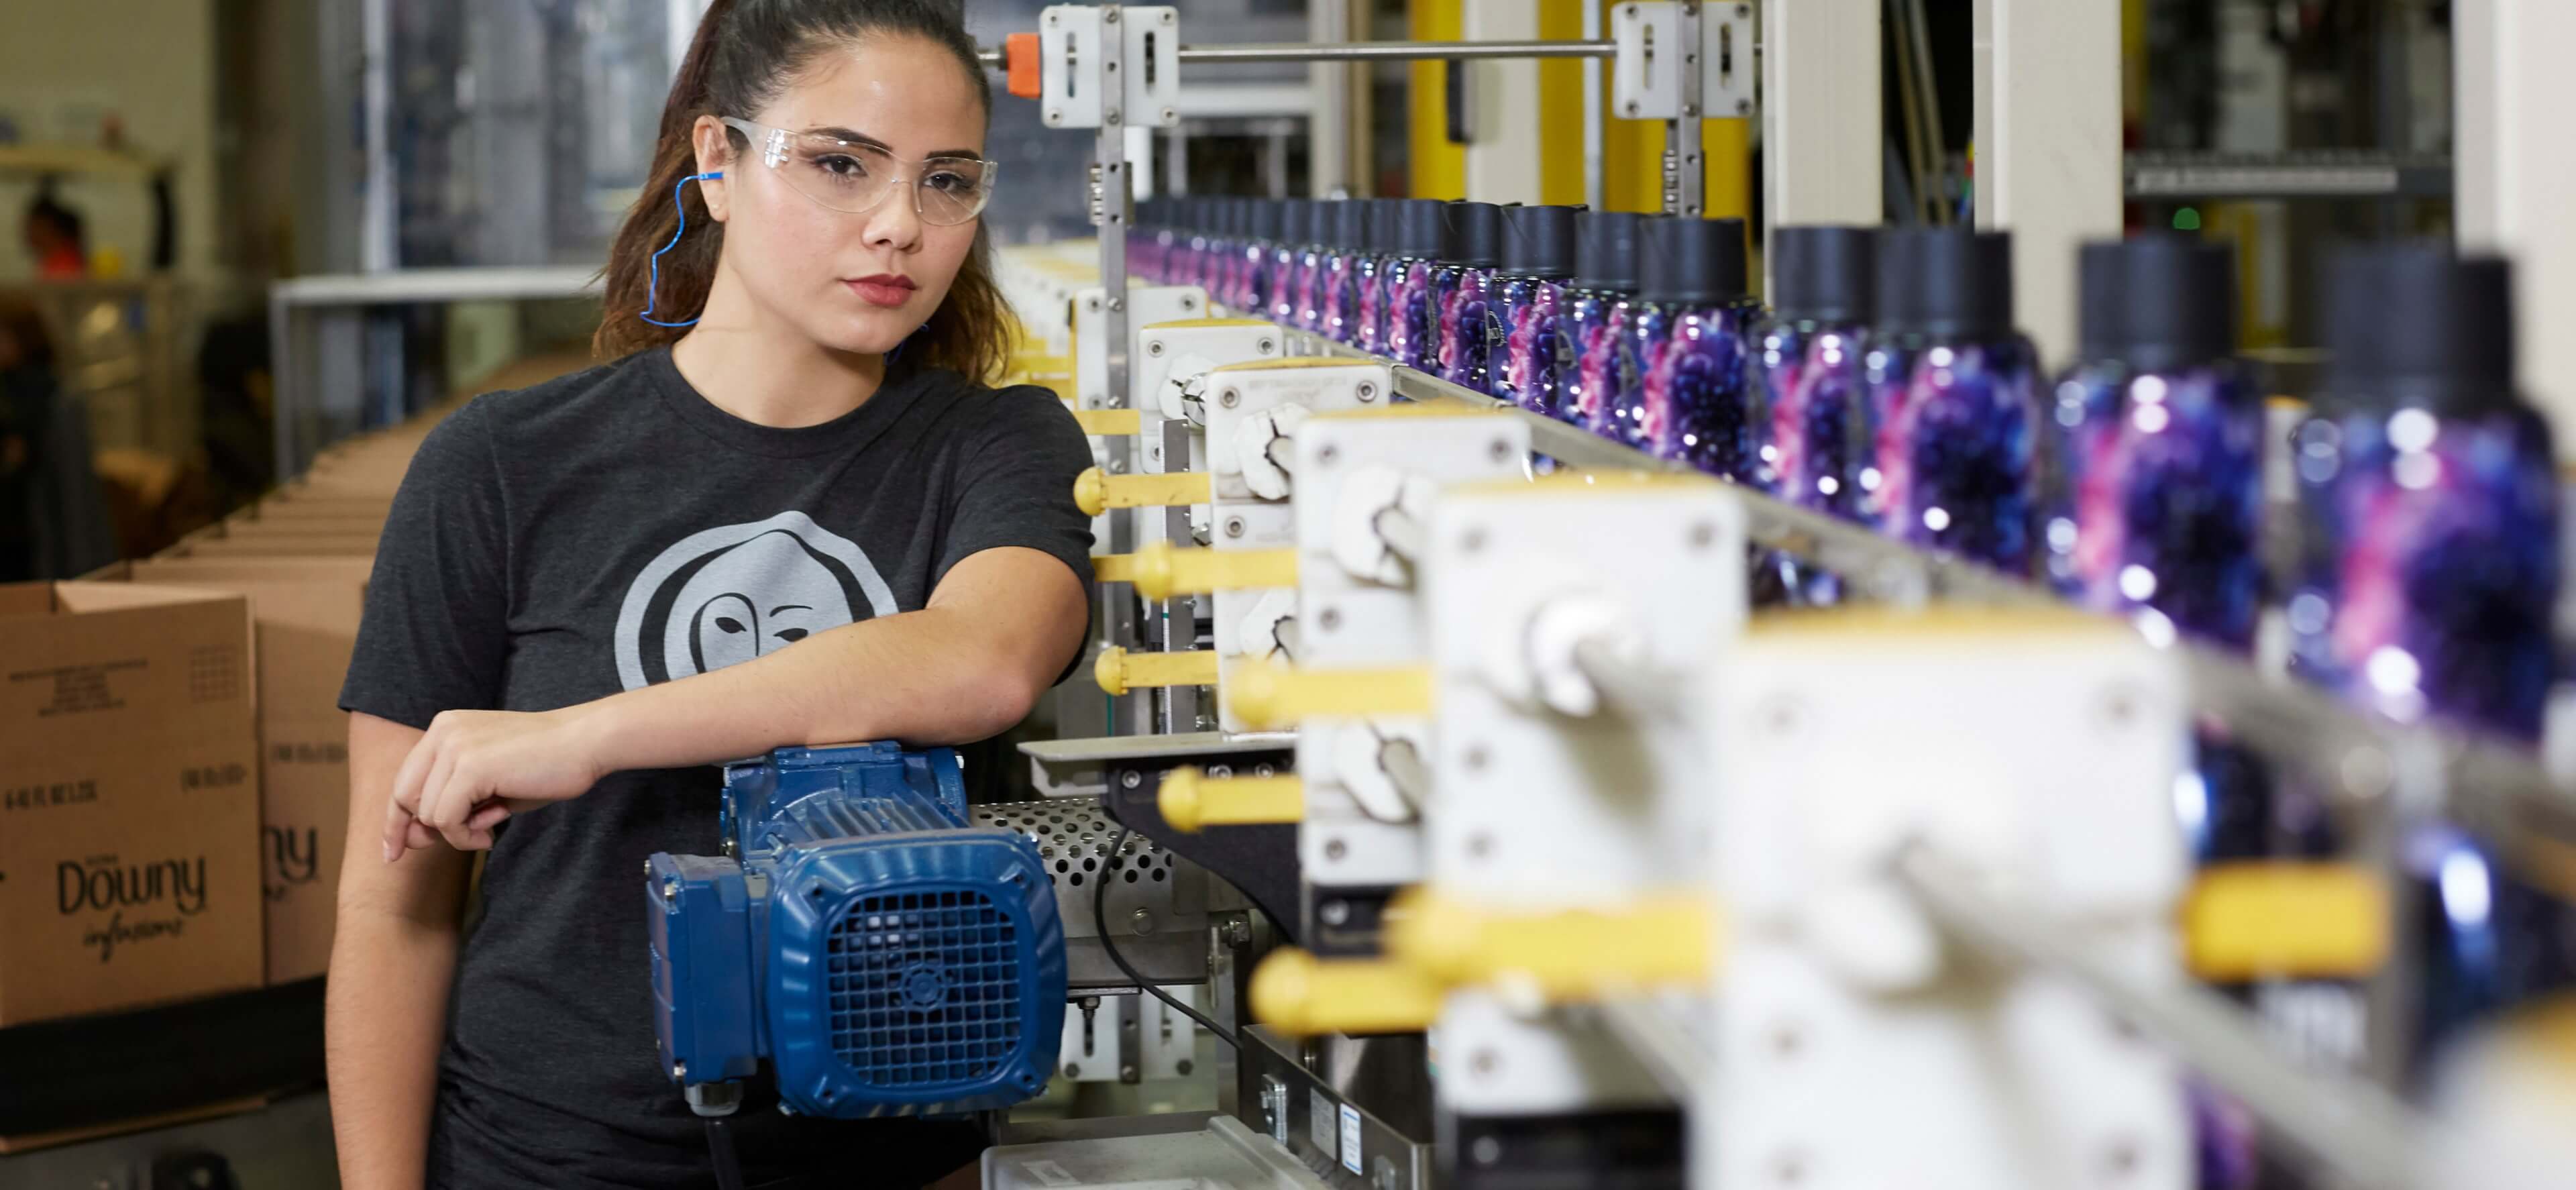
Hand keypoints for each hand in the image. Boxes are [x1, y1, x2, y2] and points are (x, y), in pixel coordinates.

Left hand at [384, 707, 609, 859]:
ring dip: (457, 832)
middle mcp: (442, 732)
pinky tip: (492, 830)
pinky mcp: (469, 766)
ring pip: (426, 813)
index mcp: (445, 728)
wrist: (585, 743)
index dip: (395, 820)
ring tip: (493, 823)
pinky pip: (446, 819)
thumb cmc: (545, 765)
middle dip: (421, 830)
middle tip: (464, 839)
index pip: (403, 780)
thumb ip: (453, 800)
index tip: (394, 851)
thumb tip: (415, 838)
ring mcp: (453, 747)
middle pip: (404, 798)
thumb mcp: (490, 781)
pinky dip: (465, 835)